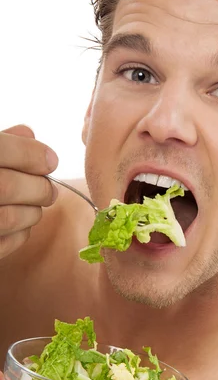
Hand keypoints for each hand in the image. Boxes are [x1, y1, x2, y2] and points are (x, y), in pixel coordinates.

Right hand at [0, 125, 58, 260]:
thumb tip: (29, 135)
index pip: (0, 149)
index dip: (32, 154)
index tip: (51, 160)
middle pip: (7, 187)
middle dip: (39, 188)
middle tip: (49, 190)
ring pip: (9, 218)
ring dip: (32, 212)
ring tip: (34, 206)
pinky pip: (4, 244)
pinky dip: (20, 233)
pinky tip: (18, 223)